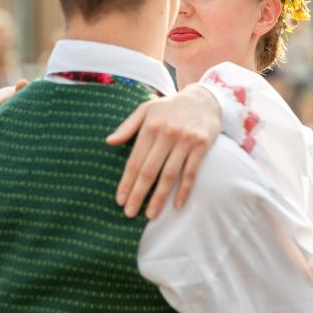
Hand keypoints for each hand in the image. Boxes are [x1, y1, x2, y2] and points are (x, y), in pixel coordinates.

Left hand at [107, 84, 220, 218]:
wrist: (203, 98)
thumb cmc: (170, 106)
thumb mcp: (146, 109)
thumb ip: (127, 126)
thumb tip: (109, 142)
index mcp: (150, 127)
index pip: (135, 161)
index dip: (126, 182)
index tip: (120, 200)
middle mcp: (167, 134)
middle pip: (149, 171)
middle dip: (138, 194)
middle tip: (130, 213)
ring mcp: (185, 141)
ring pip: (169, 175)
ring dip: (159, 197)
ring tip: (150, 214)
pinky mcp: (201, 145)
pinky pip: (191, 172)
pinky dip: (184, 190)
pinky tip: (177, 205)